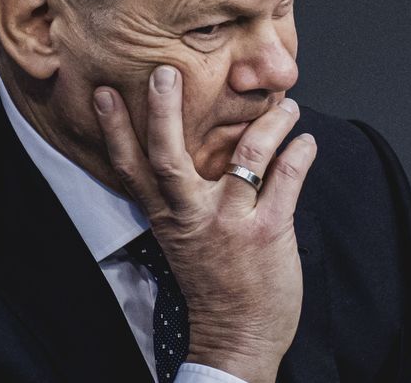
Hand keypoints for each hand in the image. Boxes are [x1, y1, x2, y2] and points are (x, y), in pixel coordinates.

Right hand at [92, 65, 316, 382]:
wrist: (238, 338)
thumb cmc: (214, 283)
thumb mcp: (186, 240)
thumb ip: (187, 198)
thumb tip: (205, 148)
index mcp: (168, 218)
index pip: (131, 170)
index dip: (116, 131)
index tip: (105, 93)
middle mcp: (193, 217)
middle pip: (169, 157)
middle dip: (166, 112)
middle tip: (167, 72)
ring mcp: (230, 224)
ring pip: (246, 157)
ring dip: (268, 123)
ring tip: (285, 103)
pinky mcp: (268, 232)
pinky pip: (286, 179)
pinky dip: (299, 153)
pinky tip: (305, 140)